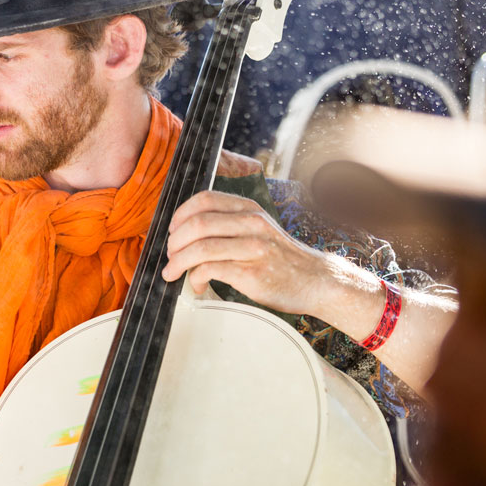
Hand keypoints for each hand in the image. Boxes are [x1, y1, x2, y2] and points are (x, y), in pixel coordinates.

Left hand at [162, 190, 334, 316]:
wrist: (316, 281)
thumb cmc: (280, 257)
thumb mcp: (258, 228)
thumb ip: (228, 224)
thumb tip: (185, 231)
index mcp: (249, 209)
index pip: (204, 200)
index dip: (180, 215)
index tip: (172, 231)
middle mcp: (251, 223)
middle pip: (197, 223)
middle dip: (174, 242)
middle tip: (169, 256)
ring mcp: (253, 248)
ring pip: (199, 248)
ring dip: (177, 262)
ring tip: (172, 272)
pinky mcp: (252, 272)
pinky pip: (209, 270)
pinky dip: (194, 279)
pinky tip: (196, 285)